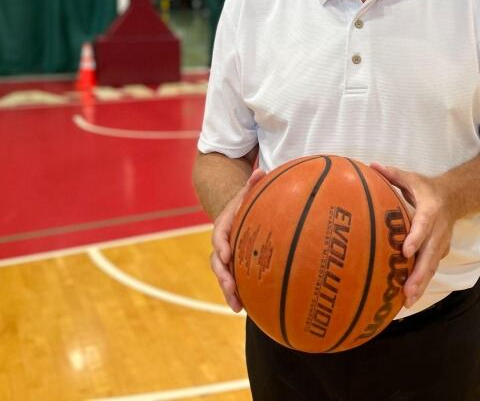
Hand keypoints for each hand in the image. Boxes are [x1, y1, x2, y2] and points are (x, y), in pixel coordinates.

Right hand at [210, 168, 266, 311]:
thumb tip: (262, 171)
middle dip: (223, 275)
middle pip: (217, 262)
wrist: (238, 213)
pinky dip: (238, 295)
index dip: (220, 246)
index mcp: (224, 226)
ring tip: (236, 306)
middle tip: (230, 286)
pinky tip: (245, 309)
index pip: (219, 235)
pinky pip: (235, 282)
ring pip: (224, 276)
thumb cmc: (246, 202)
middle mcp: (222, 244)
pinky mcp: (236, 268)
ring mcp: (228, 258)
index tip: (225, 255)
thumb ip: (253, 184)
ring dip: (228, 291)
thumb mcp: (248, 192)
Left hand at [372, 163, 456, 308]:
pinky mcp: (440, 252)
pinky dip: (422, 283)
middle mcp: (438, 230)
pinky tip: (409, 298)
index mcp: (430, 211)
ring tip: (408, 301)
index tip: (405, 251)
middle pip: (430, 254)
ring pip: (432, 266)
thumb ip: (393, 174)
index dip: (416, 238)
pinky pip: (431, 269)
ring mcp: (441, 243)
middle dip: (419, 274)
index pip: (424, 225)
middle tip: (407, 290)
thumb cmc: (426, 189)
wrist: (456, 197)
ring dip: (421, 284)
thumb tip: (371, 165)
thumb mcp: (412, 178)